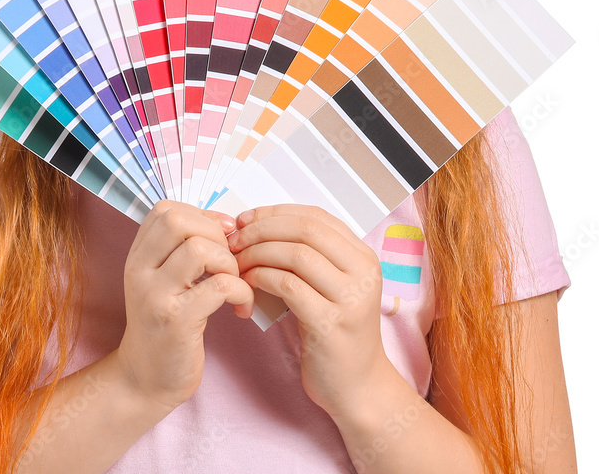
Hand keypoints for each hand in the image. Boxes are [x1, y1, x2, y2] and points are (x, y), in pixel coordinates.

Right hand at [115, 200, 254, 414]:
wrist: (145, 379)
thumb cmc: (165, 324)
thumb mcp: (163, 279)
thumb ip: (183, 248)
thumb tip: (225, 222)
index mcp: (139, 256)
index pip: (166, 210)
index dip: (201, 215)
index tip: (220, 237)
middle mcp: (140, 270)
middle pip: (179, 221)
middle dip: (215, 234)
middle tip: (228, 261)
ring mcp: (155, 296)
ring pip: (199, 250)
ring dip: (229, 263)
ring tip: (235, 283)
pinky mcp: (176, 322)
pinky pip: (218, 287)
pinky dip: (241, 290)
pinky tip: (241, 306)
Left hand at [227, 204, 387, 422]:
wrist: (358, 386)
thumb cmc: (335, 331)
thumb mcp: (331, 285)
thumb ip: (309, 255)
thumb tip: (257, 224)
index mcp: (363, 256)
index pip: (316, 216)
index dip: (276, 212)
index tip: (246, 219)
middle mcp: (363, 272)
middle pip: (306, 230)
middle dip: (263, 229)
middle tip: (235, 240)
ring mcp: (350, 298)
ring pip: (296, 255)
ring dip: (258, 253)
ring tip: (238, 262)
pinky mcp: (331, 323)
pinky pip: (289, 286)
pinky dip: (262, 277)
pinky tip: (248, 283)